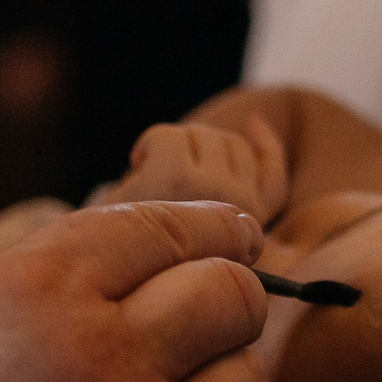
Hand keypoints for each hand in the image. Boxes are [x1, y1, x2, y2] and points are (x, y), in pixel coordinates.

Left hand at [104, 114, 290, 225]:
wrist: (106, 261)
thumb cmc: (148, 242)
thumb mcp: (202, 217)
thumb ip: (240, 182)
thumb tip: (257, 120)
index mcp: (253, 231)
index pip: (274, 179)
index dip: (267, 147)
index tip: (254, 122)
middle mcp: (244, 214)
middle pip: (234, 146)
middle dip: (199, 149)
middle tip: (167, 175)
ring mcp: (214, 195)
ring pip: (204, 135)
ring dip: (175, 146)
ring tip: (152, 176)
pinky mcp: (178, 178)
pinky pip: (170, 136)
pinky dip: (149, 142)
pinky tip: (138, 163)